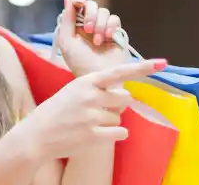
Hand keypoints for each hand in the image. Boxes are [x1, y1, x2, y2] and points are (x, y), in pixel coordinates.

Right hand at [16, 58, 166, 160]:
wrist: (37, 135)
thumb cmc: (56, 111)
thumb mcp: (72, 91)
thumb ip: (96, 89)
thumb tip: (124, 96)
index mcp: (85, 82)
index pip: (118, 72)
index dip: (142, 68)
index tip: (162, 63)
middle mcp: (91, 96)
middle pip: (125, 98)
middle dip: (117, 104)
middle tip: (98, 109)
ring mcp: (92, 116)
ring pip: (120, 117)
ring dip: (110, 121)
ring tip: (88, 123)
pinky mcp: (94, 135)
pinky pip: (121, 132)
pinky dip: (114, 134)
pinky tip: (97, 134)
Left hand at [56, 0, 128, 76]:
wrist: (100, 77)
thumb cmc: (80, 63)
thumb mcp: (67, 42)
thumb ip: (67, 21)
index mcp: (75, 26)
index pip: (77, 5)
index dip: (79, 0)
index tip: (79, 3)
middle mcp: (89, 25)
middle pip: (92, 5)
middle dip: (90, 14)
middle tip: (87, 29)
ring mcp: (103, 28)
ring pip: (104, 11)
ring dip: (100, 24)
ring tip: (98, 41)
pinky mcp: (116, 33)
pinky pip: (115, 19)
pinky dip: (111, 26)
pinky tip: (108, 37)